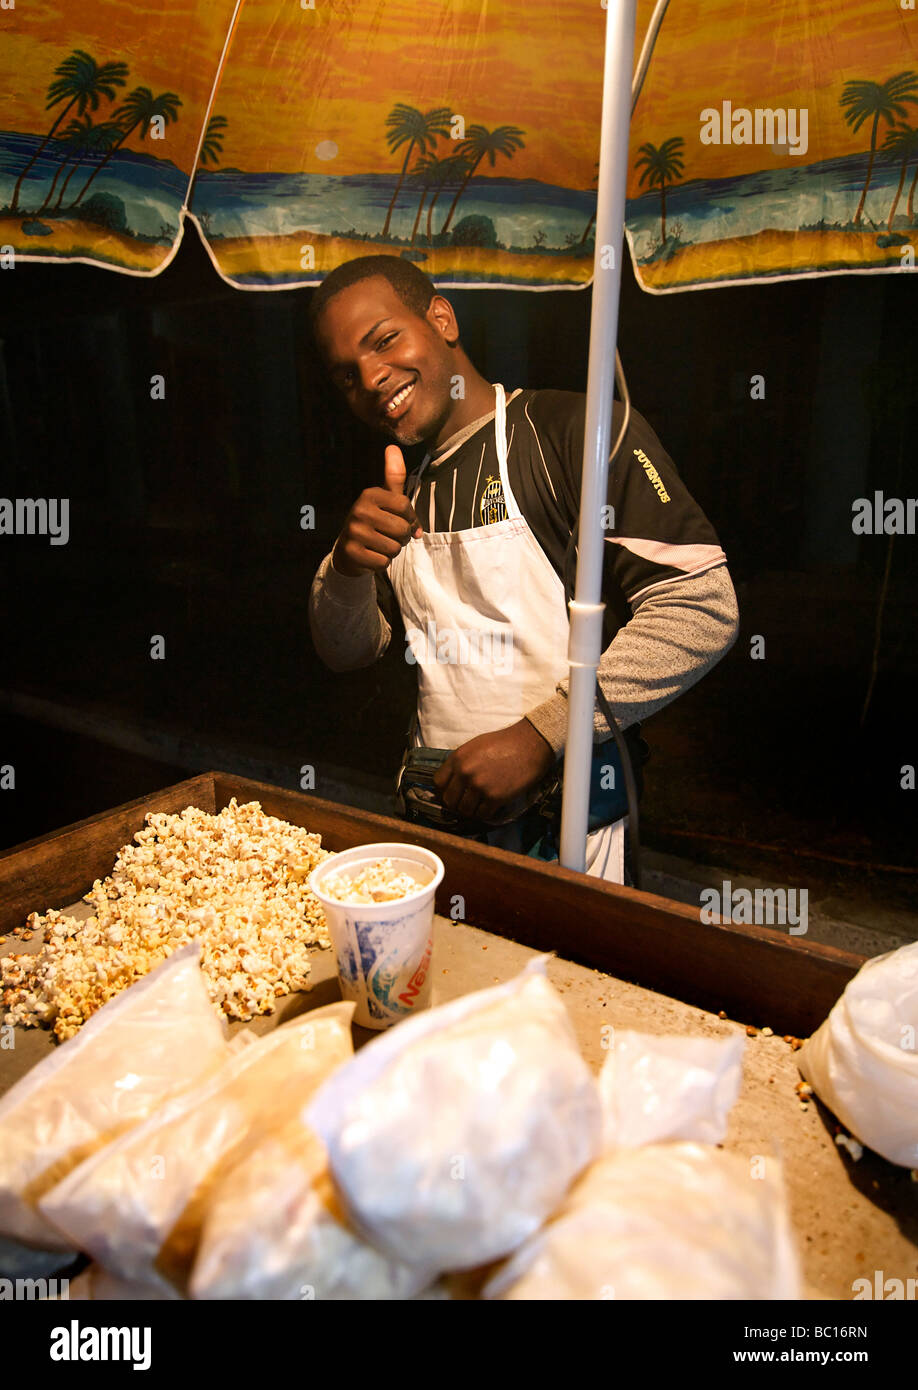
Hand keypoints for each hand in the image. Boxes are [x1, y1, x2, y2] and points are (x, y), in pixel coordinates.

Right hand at [332, 445, 422, 576]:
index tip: (400, 521)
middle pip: (402, 528)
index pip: (405, 506)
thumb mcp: (384, 498)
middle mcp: (359, 510)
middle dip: (401, 537)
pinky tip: (372, 555)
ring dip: (392, 550)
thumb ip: (393, 476)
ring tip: (380, 545)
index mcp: (370, 494)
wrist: (348, 550)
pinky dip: (382, 562)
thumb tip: (393, 447)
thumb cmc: (374, 522)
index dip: (410, 519)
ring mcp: (354, 531)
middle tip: (388, 535)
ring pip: (394, 547)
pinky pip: (383, 562)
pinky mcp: (352, 552)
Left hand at [433, 719, 555, 821]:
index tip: (452, 794)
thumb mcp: (475, 746)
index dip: (444, 791)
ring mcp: (479, 786)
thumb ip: (461, 763)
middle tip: (466, 803)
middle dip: (456, 804)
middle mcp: (465, 772)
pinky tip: (491, 806)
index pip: (438, 783)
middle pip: (449, 800)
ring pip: (465, 810)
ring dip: (471, 810)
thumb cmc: (505, 743)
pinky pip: (482, 814)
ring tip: (480, 805)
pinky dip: (486, 813)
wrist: (530, 744)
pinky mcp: (495, 797)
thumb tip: (452, 781)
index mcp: (458, 758)